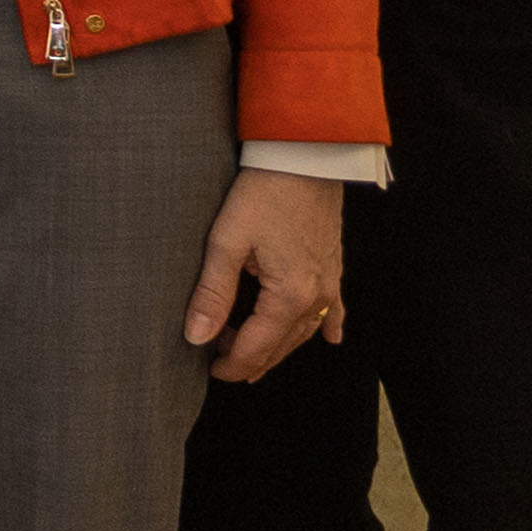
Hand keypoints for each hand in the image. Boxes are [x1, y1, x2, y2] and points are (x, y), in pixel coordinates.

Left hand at [189, 166, 349, 379]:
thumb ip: (212, 293)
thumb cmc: (262, 194)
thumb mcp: (226, 241)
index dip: (232, 365)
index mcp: (288, 297)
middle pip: (282, 345)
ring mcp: (329, 283)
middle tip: (222, 363)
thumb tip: (197, 337)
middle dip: (252, 359)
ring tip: (252, 353)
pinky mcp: (334, 267)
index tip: (210, 371)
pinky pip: (333, 309)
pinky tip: (329, 338)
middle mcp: (315, 298)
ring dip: (278, 345)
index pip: (257, 347)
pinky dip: (326, 326)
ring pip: (304, 331)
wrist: (305, 159)